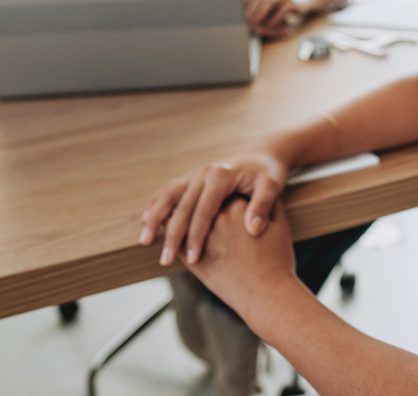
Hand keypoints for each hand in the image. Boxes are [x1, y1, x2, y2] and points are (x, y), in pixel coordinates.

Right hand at [139, 150, 287, 265]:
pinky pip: (169, 191)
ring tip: (145, 241)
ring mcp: (194, 173)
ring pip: (168, 196)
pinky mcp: (190, 178)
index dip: (196, 235)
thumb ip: (263, 207)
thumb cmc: (269, 175)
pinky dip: (156, 205)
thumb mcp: (272, 187)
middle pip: (181, 205)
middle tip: (165, 261)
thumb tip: (253, 230)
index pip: (204, 210)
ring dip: (154, 218)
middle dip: (172, 234)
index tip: (193, 259)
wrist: (262, 156)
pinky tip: (146, 222)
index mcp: (221, 175)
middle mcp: (204, 172)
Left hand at [188, 197, 297, 318]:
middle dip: (197, 202)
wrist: (268, 295)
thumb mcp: (279, 226)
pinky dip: (175, 238)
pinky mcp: (193, 259)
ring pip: (183, 218)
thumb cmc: (277, 261)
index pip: (224, 191)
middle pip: (201, 202)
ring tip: (177, 218)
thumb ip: (267, 205)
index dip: (224, 193)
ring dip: (180, 217)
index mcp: (238, 205)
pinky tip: (176, 238)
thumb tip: (259, 195)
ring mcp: (203, 238)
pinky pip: (178, 242)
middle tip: (195, 203)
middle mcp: (218, 218)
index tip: (224, 196)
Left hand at [245, 0, 305, 39]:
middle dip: (252, 9)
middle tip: (247, 20)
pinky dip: (275, 17)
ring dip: (261, 13)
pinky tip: (270, 24)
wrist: (304, 2)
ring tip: (256, 23)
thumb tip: (243, 13)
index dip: (245, 3)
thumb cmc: (282, 5)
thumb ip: (258, 6)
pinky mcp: (294, 2)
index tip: (240, 13)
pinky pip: (283, 8)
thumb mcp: (270, 4)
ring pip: (271, 0)